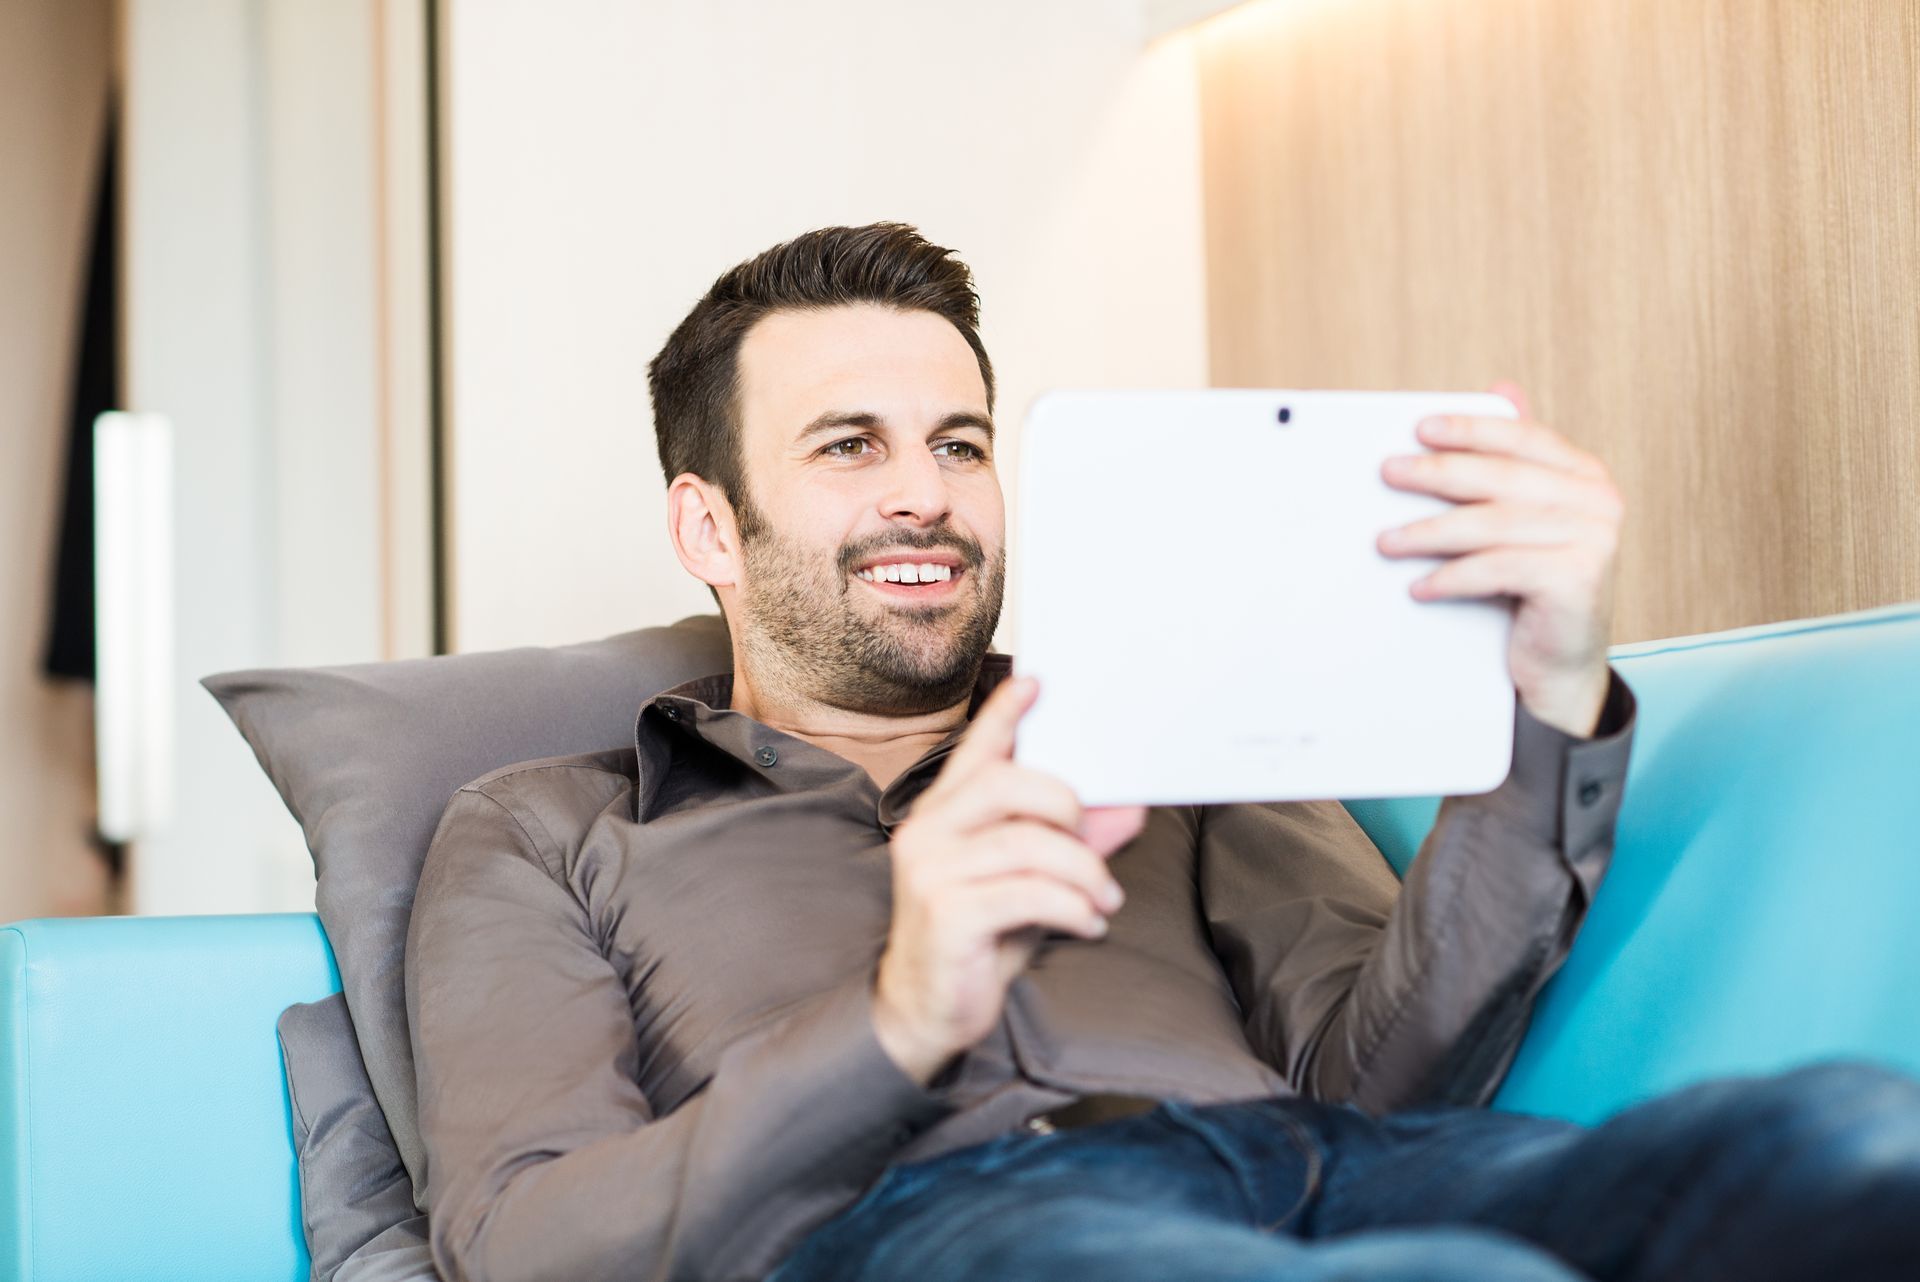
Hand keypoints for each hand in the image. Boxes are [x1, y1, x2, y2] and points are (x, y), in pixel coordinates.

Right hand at [872, 675, 1146, 1083]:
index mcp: (944, 814)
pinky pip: (1029, 894)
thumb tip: (1128, 810)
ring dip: (1084, 870)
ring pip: (1028, 843)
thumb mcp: (1033, 883)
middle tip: (1091, 842)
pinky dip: (1073, 907)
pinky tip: (1087, 923)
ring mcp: (932, 872)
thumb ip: (1074, 843)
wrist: (927, 1011)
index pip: (975, 751)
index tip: (1037, 684)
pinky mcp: (947, 914)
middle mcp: (928, 832)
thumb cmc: (979, 938)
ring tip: (1104, 898)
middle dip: (1066, 805)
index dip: (1004, 715)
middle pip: (1007, 784)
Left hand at [1375, 382, 1622, 737]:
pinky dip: (1451, 577)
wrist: (1561, 666)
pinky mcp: (1577, 580)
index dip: (1471, 429)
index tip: (1420, 428)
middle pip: (1502, 477)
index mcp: (1585, 475)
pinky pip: (1498, 569)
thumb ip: (1513, 462)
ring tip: (1387, 541)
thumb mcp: (1522, 521)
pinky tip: (1419, 586)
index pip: (1523, 438)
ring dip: (1430, 531)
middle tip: (1389, 473)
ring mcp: (1594, 540)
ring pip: (1493, 524)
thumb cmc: (1533, 588)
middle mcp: (1598, 501)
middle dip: (1437, 472)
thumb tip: (1501, 389)